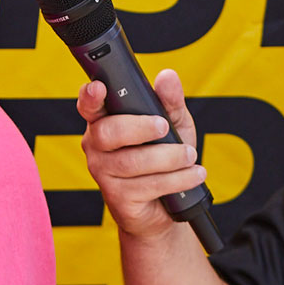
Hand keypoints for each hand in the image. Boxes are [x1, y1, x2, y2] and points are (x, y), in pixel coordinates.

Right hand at [77, 69, 206, 239]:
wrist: (165, 207)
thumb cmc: (163, 159)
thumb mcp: (173, 125)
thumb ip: (170, 101)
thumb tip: (168, 77)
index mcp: (104, 121)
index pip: (89, 105)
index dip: (90, 96)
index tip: (99, 88)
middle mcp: (96, 146)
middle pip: (107, 132)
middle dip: (140, 127)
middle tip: (165, 127)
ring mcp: (103, 173)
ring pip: (131, 162)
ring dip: (168, 157)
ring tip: (190, 155)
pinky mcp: (117, 198)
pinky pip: (147, 185)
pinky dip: (177, 178)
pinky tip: (194, 174)